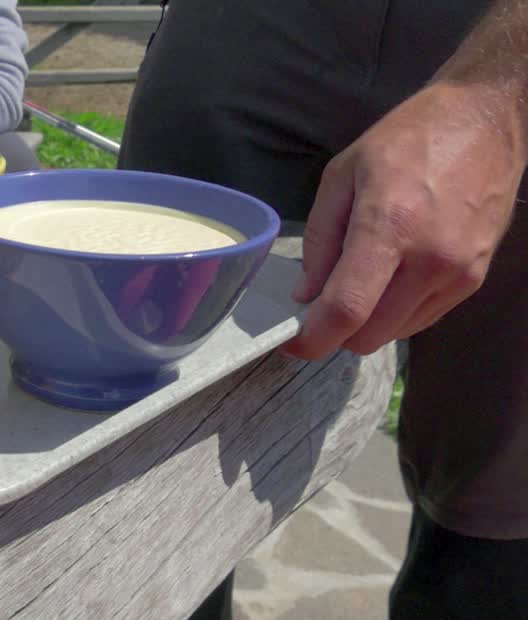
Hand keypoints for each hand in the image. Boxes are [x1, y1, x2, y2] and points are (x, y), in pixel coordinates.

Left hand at [281, 82, 525, 359]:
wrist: (486, 120)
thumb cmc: (408, 139)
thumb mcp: (342, 177)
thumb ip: (320, 240)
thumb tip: (306, 295)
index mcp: (390, 226)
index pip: (347, 310)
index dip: (313, 338)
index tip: (291, 343)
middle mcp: (431, 259)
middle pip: (370, 335)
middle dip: (336, 333)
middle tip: (318, 308)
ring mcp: (459, 273)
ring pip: (396, 333)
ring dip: (367, 323)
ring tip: (357, 283)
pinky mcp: (475, 278)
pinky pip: (422, 318)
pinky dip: (395, 313)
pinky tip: (388, 279)